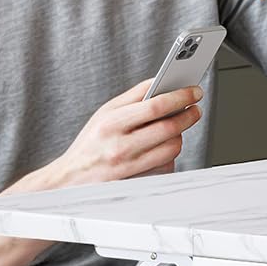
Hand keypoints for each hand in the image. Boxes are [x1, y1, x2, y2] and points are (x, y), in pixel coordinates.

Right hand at [48, 78, 204, 187]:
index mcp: (111, 122)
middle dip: (188, 116)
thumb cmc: (91, 144)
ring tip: (177, 129)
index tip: (193, 90)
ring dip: (179, 137)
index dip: (179, 97)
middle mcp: (120, 146)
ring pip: (171, 149)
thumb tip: (161, 83)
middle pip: (168, 128)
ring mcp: (130, 167)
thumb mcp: (104, 114)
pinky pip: (166, 167)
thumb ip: (132, 98)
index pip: (154, 106)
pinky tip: (163, 149)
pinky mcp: (138, 183)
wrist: (71, 179)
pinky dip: (170, 156)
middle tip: (195, 109)